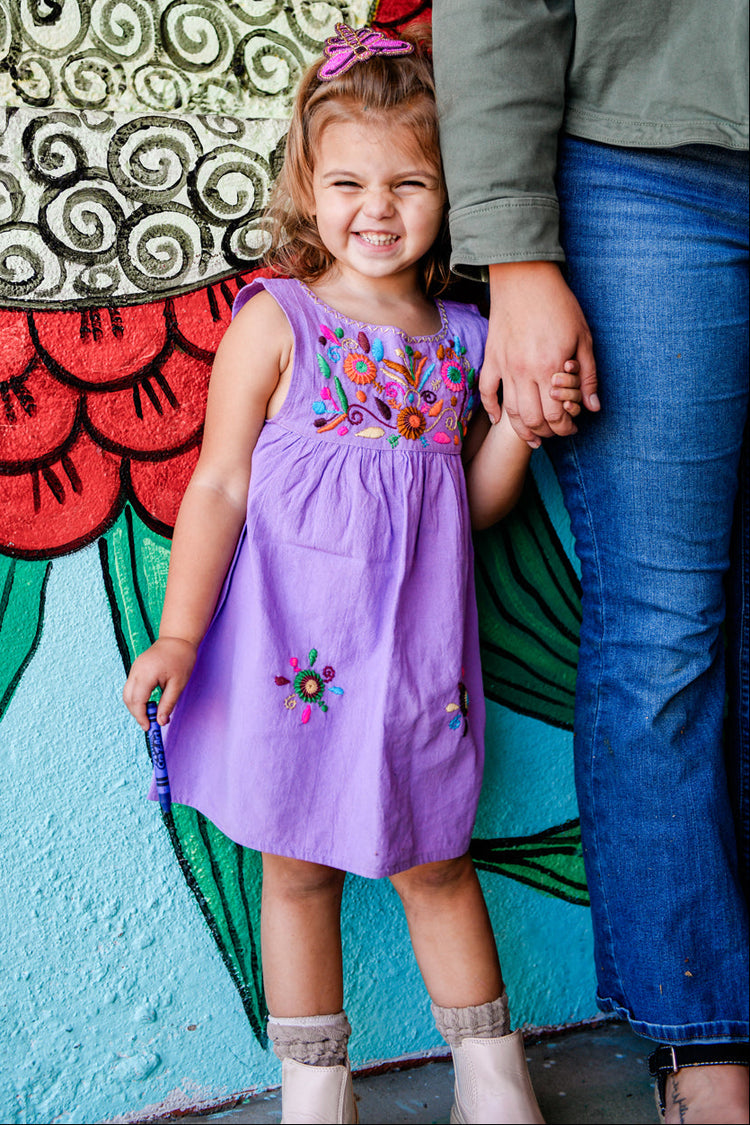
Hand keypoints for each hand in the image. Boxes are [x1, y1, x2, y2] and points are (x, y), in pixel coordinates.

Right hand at [122, 636, 196, 729]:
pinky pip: (131, 687)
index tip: (149, 727)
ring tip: (150, 714)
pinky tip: (149, 703)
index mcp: (146, 674)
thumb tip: (161, 722)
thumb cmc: (181, 660)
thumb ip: (168, 704)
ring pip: (127, 693)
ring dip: (135, 706)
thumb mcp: (178, 684)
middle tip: (149, 724)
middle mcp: (136, 671)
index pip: (137, 701)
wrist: (178, 639)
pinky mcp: (136, 668)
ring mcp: (134, 668)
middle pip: (128, 698)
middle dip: (137, 713)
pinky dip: (136, 698)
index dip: (141, 717)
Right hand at [482, 262, 598, 445]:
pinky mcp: (492, 359)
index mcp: (550, 367)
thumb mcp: (583, 338)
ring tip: (534, 437)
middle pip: (532, 419)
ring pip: (510, 412)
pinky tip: (499, 420)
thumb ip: (588, 375)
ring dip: (523, 430)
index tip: (572, 428)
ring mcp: (504, 366)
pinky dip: (492, 410)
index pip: (555, 414)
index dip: (565, 427)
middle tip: (556, 432)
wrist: (525, 278)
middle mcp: (524, 372)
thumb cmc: (558, 305)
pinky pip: (487, 392)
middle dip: (547, 432)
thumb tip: (593, 407)